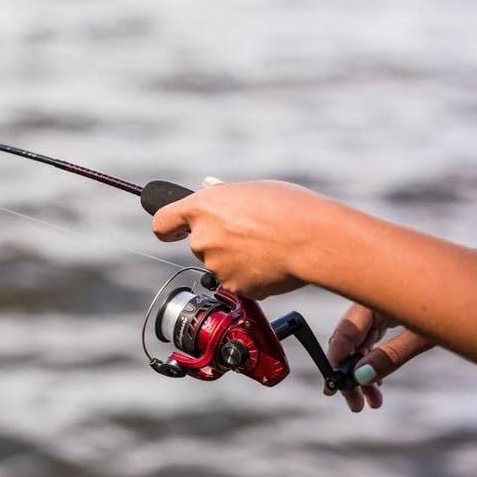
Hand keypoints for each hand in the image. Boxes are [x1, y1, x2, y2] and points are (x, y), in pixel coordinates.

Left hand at [151, 178, 337, 298]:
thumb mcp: (252, 190)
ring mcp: (216, 265)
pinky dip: (251, 275)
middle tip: (250, 232)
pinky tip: (271, 262)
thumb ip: (222, 195)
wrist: (314, 240)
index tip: (172, 231)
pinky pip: (237, 280)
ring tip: (267, 246)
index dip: (168, 227)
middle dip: (218, 240)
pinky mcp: (233, 287)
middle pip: (198, 243)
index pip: (163, 222)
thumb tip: (207, 189)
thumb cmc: (288, 208)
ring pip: (219, 263)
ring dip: (235, 258)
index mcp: (202, 208)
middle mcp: (202, 238)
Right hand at [325, 303, 433, 411]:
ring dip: (364, 370)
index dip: (337, 357)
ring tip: (371, 401)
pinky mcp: (397, 313)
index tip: (334, 383)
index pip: (347, 328)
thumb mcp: (426, 336)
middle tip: (353, 402)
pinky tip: (378, 383)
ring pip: (364, 341)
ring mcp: (386, 305)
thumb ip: (391, 355)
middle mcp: (377, 297)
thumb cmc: (462, 308)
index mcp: (378, 294)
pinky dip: (376, 360)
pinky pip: (377, 338)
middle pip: (351, 337)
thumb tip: (360, 376)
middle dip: (349, 370)